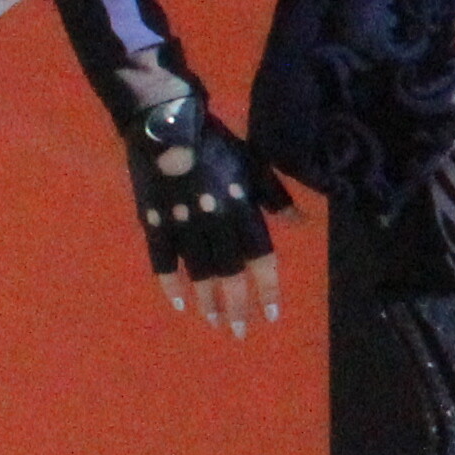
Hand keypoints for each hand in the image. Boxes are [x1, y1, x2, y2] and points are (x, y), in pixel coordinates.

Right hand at [111, 61, 280, 336]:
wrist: (165, 123)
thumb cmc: (218, 145)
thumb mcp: (256, 165)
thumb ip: (276, 198)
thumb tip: (302, 225)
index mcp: (241, 206)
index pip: (260, 256)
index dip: (266, 287)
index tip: (272, 315)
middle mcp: (213, 219)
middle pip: (228, 272)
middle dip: (236, 304)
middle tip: (239, 331)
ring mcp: (181, 221)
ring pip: (196, 271)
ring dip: (207, 300)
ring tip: (215, 321)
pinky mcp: (153, 220)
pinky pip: (161, 259)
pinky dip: (169, 283)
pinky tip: (179, 304)